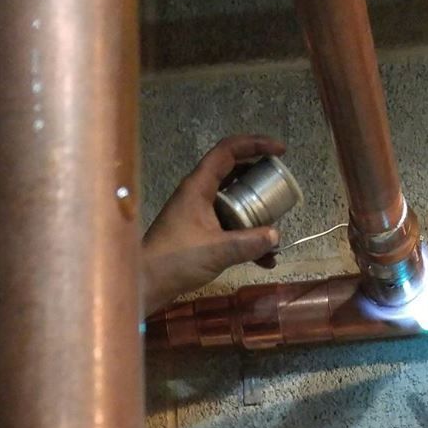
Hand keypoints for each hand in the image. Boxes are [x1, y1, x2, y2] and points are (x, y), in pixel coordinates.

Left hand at [141, 134, 285, 315]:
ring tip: (276, 225)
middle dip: (259, 178)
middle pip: (233, 172)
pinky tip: (265, 258)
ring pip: (234, 200)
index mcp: (198, 186)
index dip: (255, 144)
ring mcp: (199, 211)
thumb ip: (248, 243)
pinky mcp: (200, 230)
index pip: (228, 151)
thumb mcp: (216, 251)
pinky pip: (229, 224)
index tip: (280, 151)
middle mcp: (199, 193)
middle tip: (280, 186)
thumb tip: (276, 235)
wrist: (147, 282)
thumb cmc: (175, 261)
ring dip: (256, 210)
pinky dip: (247, 235)